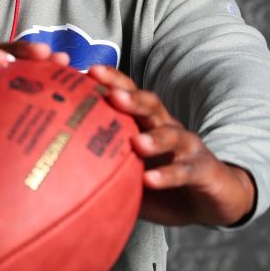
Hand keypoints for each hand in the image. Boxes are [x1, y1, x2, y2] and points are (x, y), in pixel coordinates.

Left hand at [87, 65, 255, 226]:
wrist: (215, 198)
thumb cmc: (163, 181)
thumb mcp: (129, 172)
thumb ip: (101, 167)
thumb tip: (54, 175)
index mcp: (147, 122)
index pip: (129, 93)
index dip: (112, 81)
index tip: (88, 72)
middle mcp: (168, 127)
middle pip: (150, 104)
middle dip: (131, 97)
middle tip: (111, 95)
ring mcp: (188, 147)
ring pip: (172, 134)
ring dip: (154, 137)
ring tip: (136, 143)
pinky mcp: (203, 170)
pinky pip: (185, 171)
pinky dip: (168, 175)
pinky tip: (150, 180)